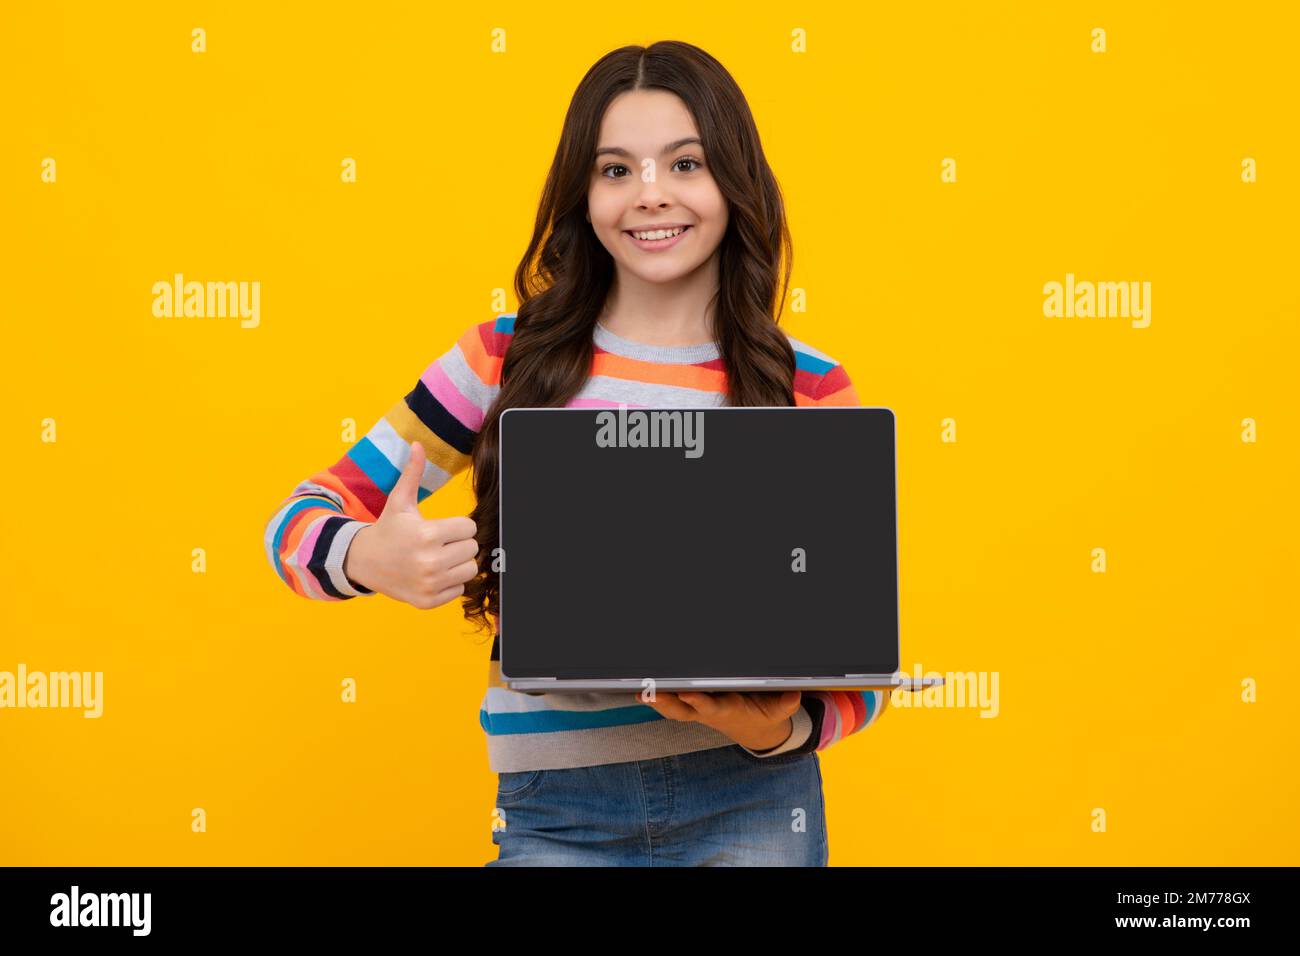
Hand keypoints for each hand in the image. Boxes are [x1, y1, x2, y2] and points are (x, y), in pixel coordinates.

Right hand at [343, 440, 479, 608]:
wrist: (363, 562)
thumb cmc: (388, 529)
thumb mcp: (400, 501)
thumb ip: (413, 473)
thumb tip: (418, 444)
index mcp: (426, 534)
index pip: (469, 528)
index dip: (458, 526)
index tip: (441, 528)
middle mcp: (429, 562)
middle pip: (472, 549)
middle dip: (459, 543)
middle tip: (439, 543)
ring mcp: (429, 584)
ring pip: (470, 570)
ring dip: (458, 563)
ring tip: (438, 557)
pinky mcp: (428, 601)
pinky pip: (459, 589)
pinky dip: (450, 582)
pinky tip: (432, 574)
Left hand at [638, 690, 801, 751]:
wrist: (757, 730)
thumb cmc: (765, 714)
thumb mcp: (779, 711)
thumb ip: (785, 703)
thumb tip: (794, 693)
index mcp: (730, 711)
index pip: (713, 707)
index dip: (700, 702)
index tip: (688, 694)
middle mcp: (710, 712)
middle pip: (684, 711)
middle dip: (668, 703)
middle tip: (651, 692)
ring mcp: (700, 710)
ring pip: (674, 709)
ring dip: (657, 701)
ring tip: (640, 690)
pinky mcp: (695, 705)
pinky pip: (672, 705)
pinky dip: (658, 698)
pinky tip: (642, 690)